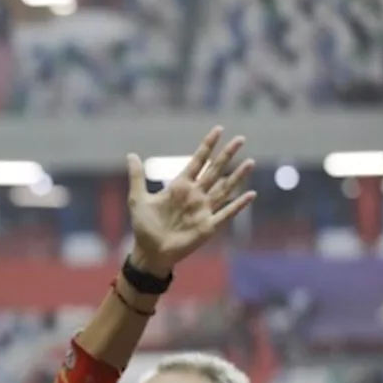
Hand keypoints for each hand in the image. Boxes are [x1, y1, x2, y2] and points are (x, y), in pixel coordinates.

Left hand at [125, 126, 255, 274]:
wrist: (150, 252)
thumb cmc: (144, 226)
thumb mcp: (138, 199)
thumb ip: (137, 177)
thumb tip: (131, 154)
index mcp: (179, 186)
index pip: (197, 161)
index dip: (207, 146)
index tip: (219, 129)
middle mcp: (195, 195)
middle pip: (214, 170)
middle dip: (227, 155)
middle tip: (241, 139)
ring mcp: (203, 210)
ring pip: (224, 188)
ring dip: (237, 176)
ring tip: (250, 162)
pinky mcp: (208, 226)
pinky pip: (226, 213)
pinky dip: (238, 205)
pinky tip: (250, 194)